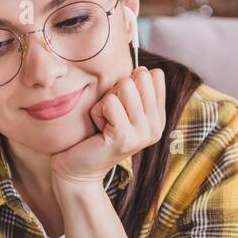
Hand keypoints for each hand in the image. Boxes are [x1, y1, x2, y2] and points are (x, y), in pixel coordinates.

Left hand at [50, 67, 165, 185]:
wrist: (79, 167)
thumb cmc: (96, 134)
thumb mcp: (121, 108)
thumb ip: (136, 90)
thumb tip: (145, 69)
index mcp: (158, 118)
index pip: (154, 76)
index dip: (131, 83)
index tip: (121, 106)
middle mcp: (155, 127)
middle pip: (140, 78)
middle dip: (117, 90)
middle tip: (110, 114)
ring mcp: (142, 134)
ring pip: (125, 87)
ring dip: (106, 101)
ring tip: (104, 122)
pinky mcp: (125, 138)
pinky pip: (111, 102)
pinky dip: (98, 111)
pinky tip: (98, 129)